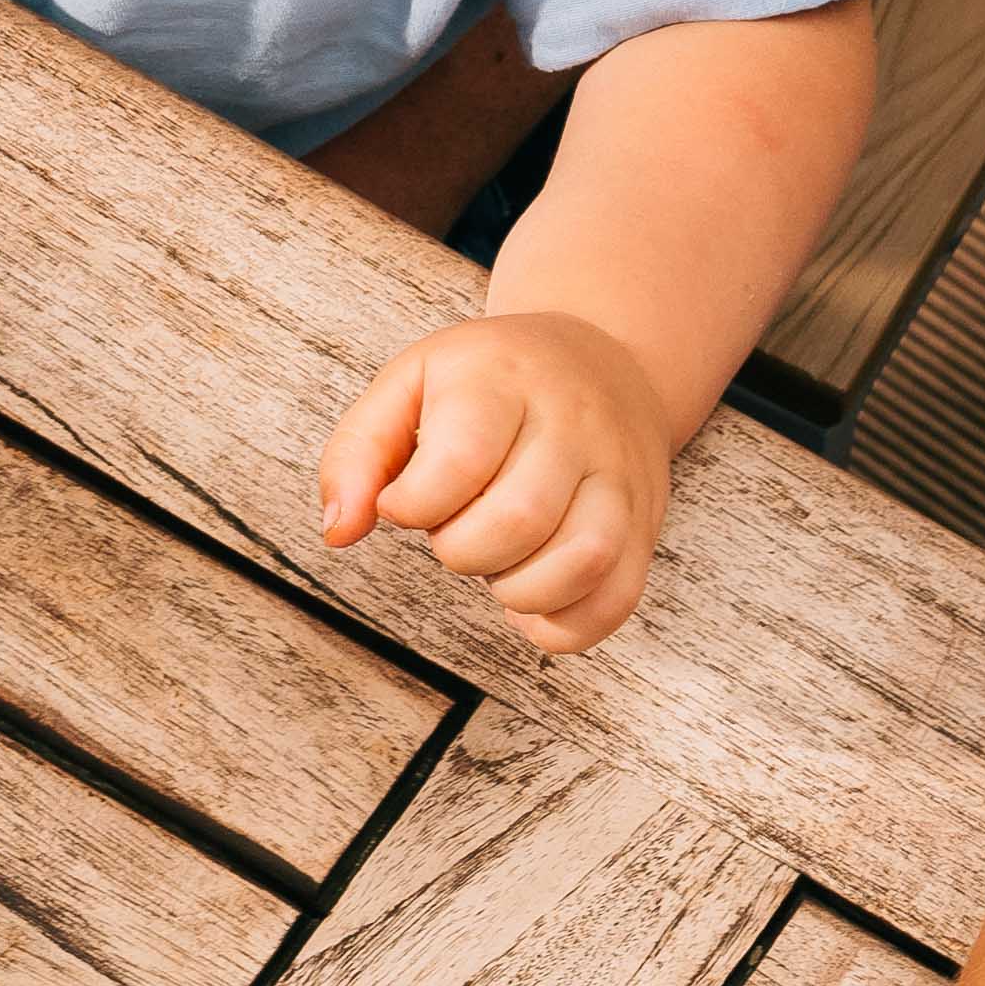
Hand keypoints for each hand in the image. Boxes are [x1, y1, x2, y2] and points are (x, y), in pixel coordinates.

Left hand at [316, 305, 684, 654]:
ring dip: (520, 591)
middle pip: (519, 518)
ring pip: (585, 559)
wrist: (601, 359)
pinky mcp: (644, 524)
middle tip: (455, 530)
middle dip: (463, 550)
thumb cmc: (488, 383)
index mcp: (503, 380)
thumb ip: (357, 454)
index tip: (406, 501)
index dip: (414, 505)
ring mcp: (618, 475)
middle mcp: (572, 423)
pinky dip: (565, 626)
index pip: (460, 462)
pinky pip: (616, 599)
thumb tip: (340, 532)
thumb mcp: (409, 384)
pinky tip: (532, 604)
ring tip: (499, 569)